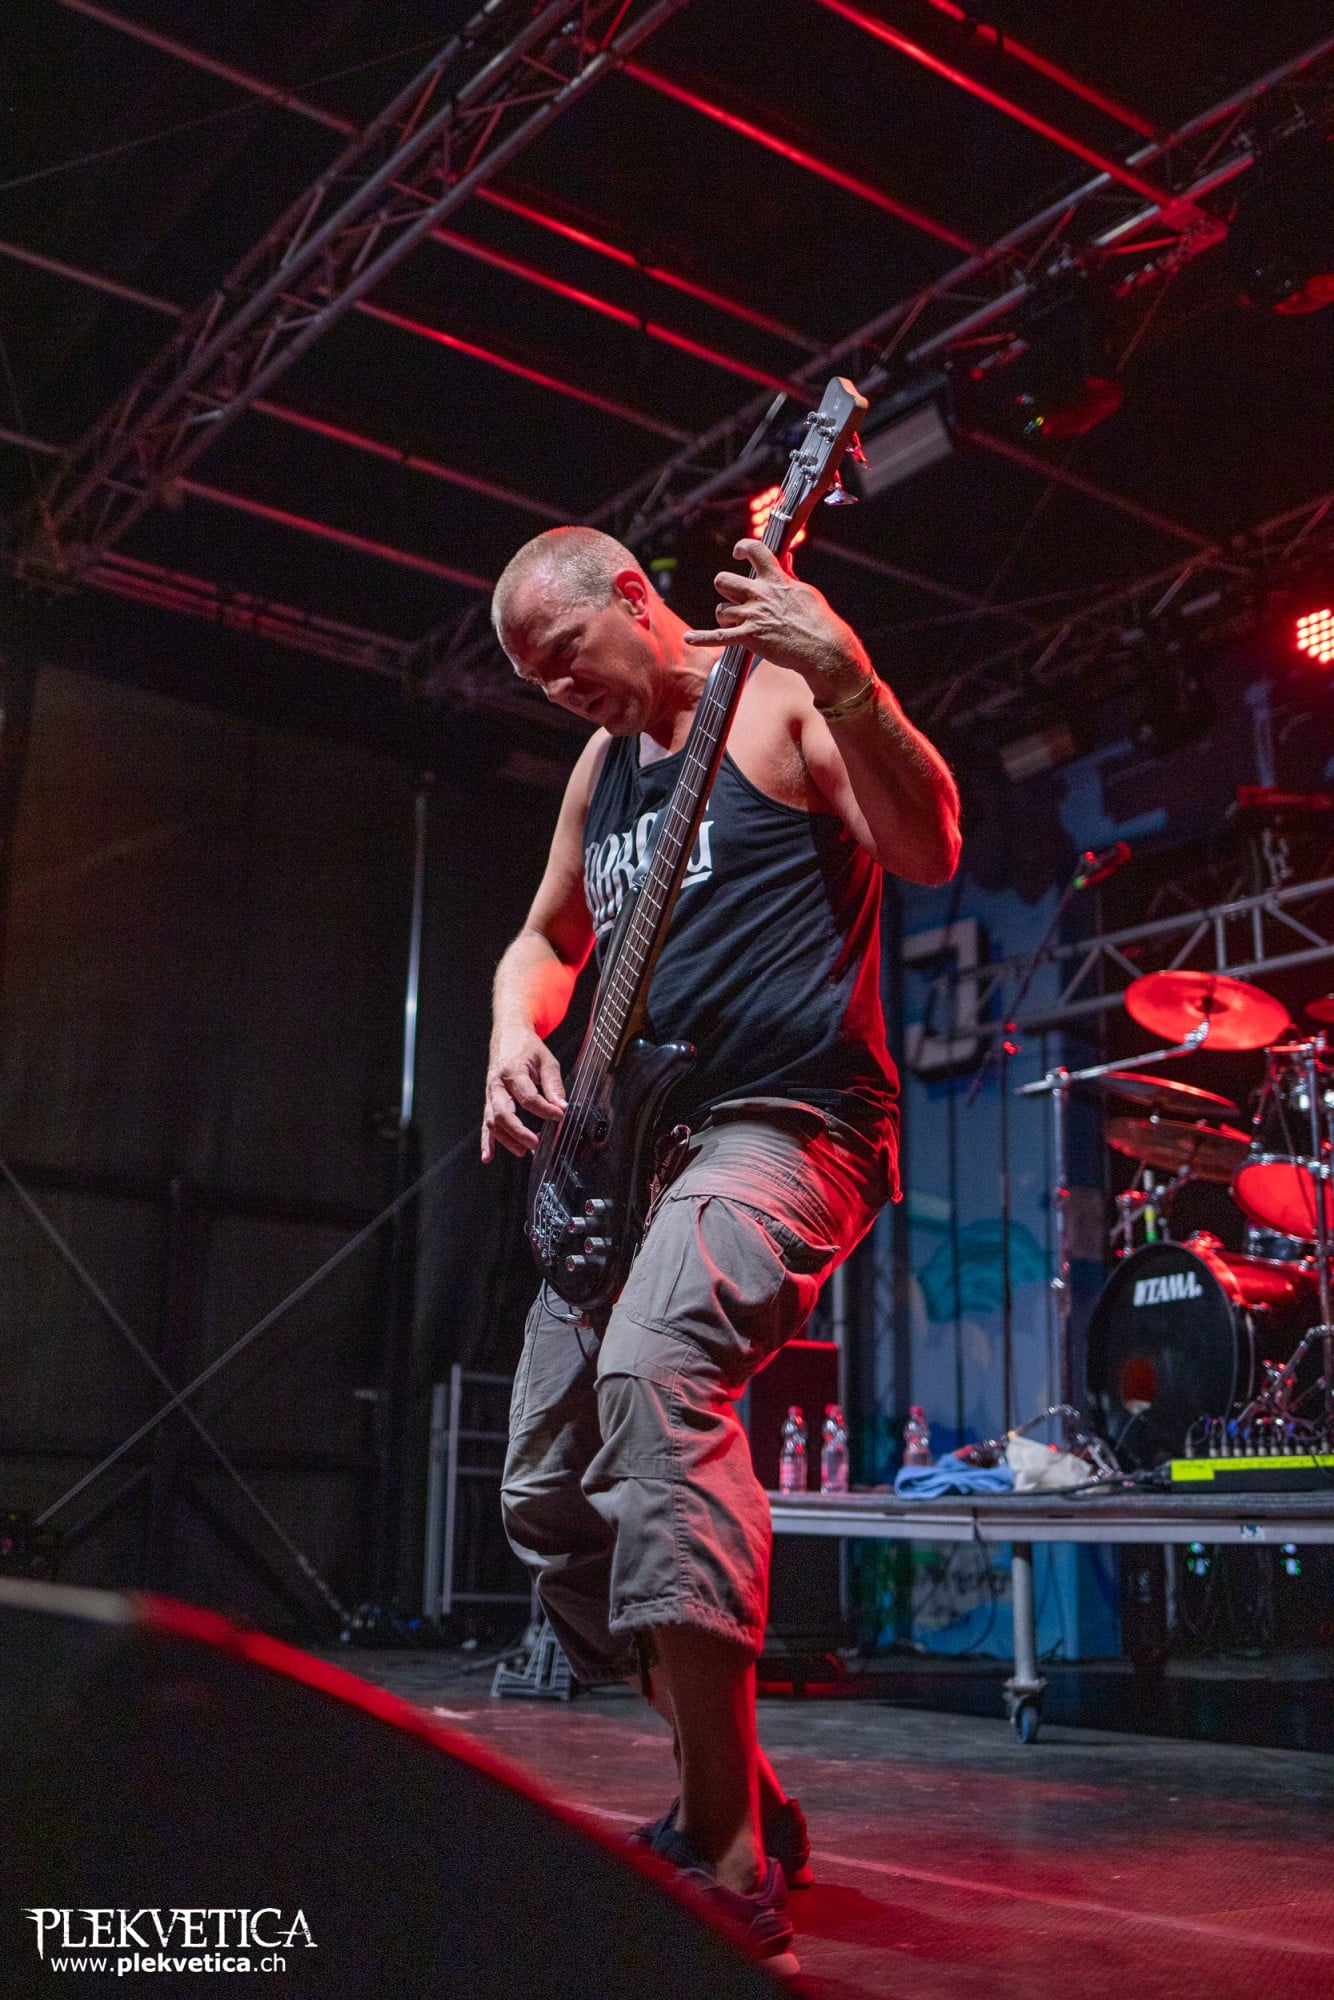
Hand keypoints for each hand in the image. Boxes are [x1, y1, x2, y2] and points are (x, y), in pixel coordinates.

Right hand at [482, 1027, 565, 1160]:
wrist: (507, 1035)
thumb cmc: (526, 1046)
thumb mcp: (546, 1060)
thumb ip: (554, 1085)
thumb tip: (561, 1106)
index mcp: (512, 1071)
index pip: (528, 1097)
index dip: (544, 1110)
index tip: (559, 1116)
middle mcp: (497, 1084)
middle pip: (503, 1113)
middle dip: (519, 1131)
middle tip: (536, 1143)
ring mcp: (491, 1094)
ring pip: (493, 1121)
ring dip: (506, 1139)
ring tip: (523, 1150)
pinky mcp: (489, 1101)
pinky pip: (485, 1123)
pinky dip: (486, 1141)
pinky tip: (488, 1156)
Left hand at [684, 538, 870, 703]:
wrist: (822, 647)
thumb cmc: (817, 620)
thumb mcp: (804, 591)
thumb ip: (788, 574)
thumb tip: (785, 557)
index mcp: (776, 579)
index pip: (755, 550)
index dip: (743, 547)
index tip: (738, 551)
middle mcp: (760, 594)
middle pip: (723, 581)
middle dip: (725, 589)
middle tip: (736, 598)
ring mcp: (753, 616)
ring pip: (721, 610)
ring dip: (726, 617)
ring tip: (738, 624)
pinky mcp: (749, 637)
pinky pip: (719, 637)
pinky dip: (702, 638)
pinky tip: (689, 638)